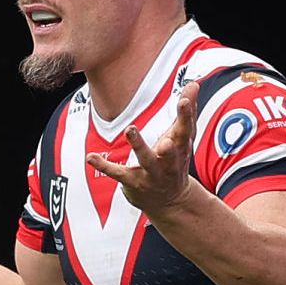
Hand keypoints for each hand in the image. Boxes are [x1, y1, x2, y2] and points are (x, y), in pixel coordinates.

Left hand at [86, 81, 198, 217]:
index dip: (186, 115)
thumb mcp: (183, 137)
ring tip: (130, 130)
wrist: (171, 201)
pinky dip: (104, 166)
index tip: (185, 100)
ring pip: (146, 160)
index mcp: (181, 148)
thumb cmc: (176, 161)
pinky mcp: (133, 182)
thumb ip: (188, 110)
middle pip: (171, 151)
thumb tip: (194, 83)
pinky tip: (91, 157)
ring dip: (139, 145)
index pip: (185, 130)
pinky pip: (118, 173)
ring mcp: (151, 173)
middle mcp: (168, 162)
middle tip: (167, 140)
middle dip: (170, 146)